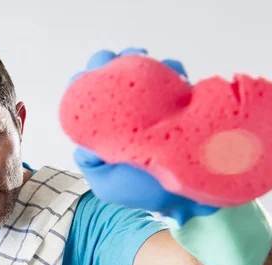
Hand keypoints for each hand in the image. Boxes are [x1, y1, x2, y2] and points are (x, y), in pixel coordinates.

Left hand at [71, 48, 217, 225]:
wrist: (187, 198)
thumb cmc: (143, 192)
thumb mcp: (107, 184)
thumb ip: (91, 162)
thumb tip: (84, 140)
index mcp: (105, 130)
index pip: (87, 101)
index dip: (84, 83)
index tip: (87, 75)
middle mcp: (127, 115)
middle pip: (112, 79)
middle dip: (111, 63)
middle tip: (114, 60)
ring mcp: (153, 107)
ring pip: (142, 73)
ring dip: (141, 61)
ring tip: (144, 60)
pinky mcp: (179, 104)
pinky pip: (174, 78)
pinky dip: (172, 70)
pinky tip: (173, 74)